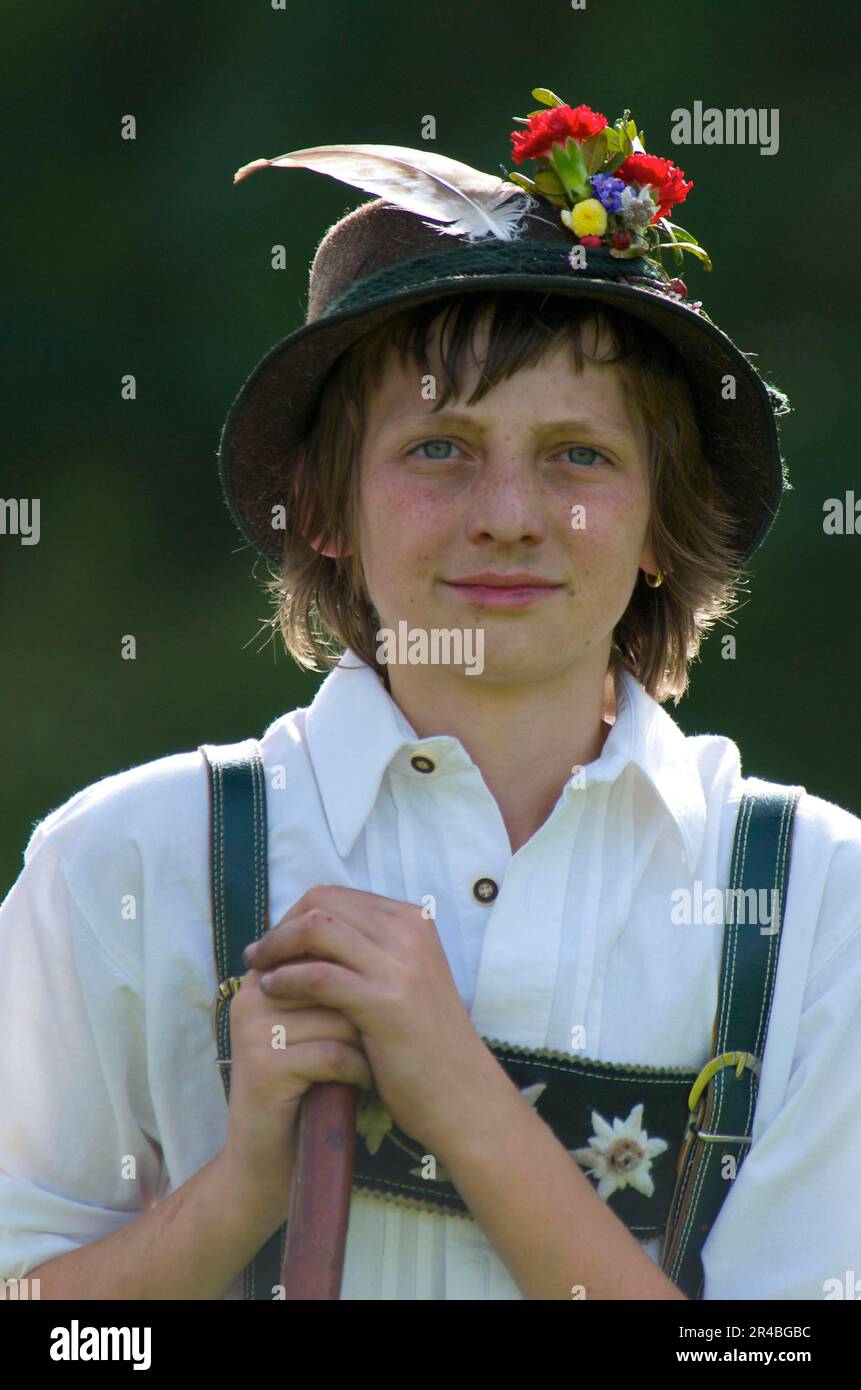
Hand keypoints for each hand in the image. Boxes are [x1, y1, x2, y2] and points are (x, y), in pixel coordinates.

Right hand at [221, 952, 373, 1211]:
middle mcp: (253, 994)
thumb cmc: (306, 1087)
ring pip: (338, 1014)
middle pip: (333, 974)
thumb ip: (333, 984)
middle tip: (385, 1033)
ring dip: (369, 1040)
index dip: (359, 969)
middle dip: (367, 1006)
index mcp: (264, 977)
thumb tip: (387, 939)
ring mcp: (254, 1029)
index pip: (320, 943)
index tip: (381, 998)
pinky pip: (332, 1053)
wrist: (269, 1161)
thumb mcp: (316, 1027)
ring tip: (376, 1059)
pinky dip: (359, 1070)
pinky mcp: (263, 1067)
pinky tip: (365, 1083)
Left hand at [243, 885, 497, 1153]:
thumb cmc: (425, 1043)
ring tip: (257, 969)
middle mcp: (409, 932)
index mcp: (413, 921)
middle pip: (322, 903)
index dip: (296, 914)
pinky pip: (318, 975)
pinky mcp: (384, 1001)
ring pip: (317, 928)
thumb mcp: (405, 979)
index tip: (275, 940)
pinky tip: (271, 992)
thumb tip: (307, 931)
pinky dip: (287, 979)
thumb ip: (370, 950)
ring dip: (277, 946)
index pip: (337, 896)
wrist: (461, 1093)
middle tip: (258, 953)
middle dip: (281, 925)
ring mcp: (400, 964)